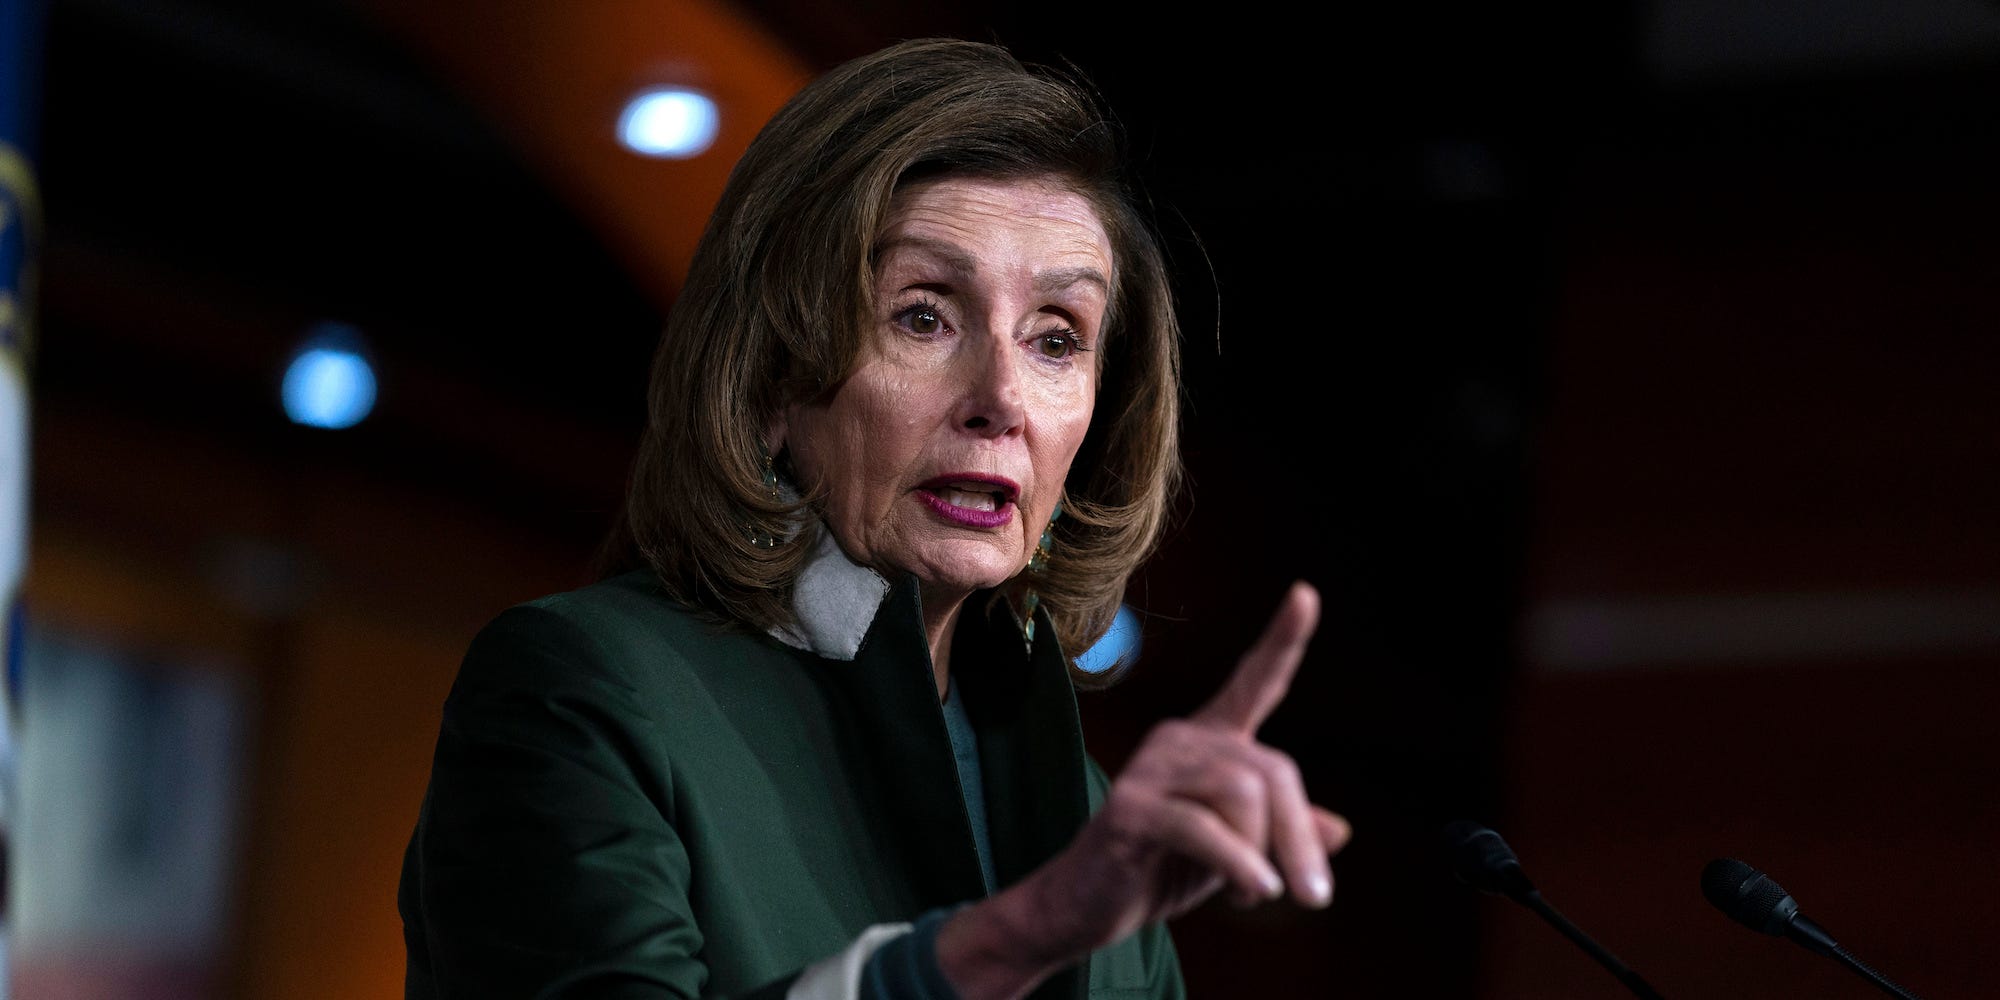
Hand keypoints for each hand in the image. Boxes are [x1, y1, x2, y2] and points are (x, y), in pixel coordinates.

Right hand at [939, 581, 1351, 997]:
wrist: (1084, 908)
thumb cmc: (1162, 870)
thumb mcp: (1236, 852)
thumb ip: (1280, 834)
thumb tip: (1340, 830)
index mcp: (1208, 743)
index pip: (1253, 684)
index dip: (1282, 641)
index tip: (1307, 593)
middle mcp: (1179, 741)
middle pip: (1269, 769)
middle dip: (1297, 835)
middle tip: (1315, 896)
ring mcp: (1150, 769)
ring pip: (1243, 792)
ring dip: (1264, 853)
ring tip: (1255, 894)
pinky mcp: (1130, 807)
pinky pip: (1204, 827)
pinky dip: (1239, 864)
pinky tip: (1254, 891)